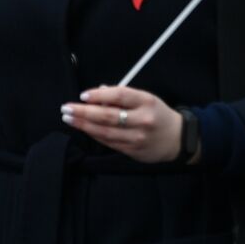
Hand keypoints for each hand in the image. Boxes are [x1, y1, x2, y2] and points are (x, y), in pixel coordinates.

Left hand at [60, 86, 189, 164]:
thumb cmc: (159, 114)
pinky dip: (94, 135)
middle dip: (83, 112)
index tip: (83, 95)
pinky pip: (108, 142)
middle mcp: (142, 120)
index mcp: (147, 102)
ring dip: (84, 125)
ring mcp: (137, 137)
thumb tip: (99, 92)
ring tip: (69, 119)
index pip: (120, 95)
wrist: (178, 139)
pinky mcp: (132, 150)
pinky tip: (84, 129)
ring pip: (105, 131)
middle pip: (108, 115)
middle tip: (66, 108)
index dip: (99, 95)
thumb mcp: (147, 99)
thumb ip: (124, 96)